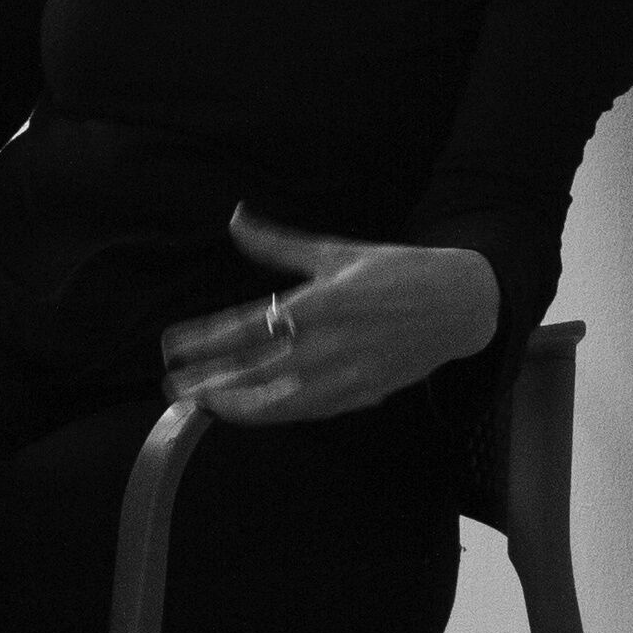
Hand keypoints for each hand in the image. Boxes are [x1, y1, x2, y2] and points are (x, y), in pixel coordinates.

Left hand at [152, 210, 496, 425]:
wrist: (460, 304)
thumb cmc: (395, 271)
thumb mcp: (336, 250)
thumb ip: (278, 245)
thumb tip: (235, 218)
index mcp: (322, 301)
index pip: (249, 325)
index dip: (206, 339)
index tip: (173, 345)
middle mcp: (332, 342)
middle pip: (257, 370)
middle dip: (210, 380)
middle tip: (172, 384)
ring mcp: (349, 374)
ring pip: (281, 400)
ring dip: (236, 405)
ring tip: (201, 405)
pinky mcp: (364, 394)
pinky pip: (311, 411)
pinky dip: (276, 414)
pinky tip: (248, 413)